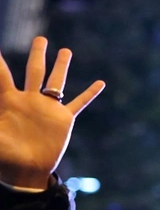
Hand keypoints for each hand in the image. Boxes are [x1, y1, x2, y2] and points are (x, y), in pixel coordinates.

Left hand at [0, 37, 104, 187]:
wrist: (26, 171)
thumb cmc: (5, 157)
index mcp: (10, 101)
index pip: (3, 75)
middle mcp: (30, 100)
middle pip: (34, 71)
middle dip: (37, 54)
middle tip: (40, 39)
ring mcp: (48, 108)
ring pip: (56, 82)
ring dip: (62, 66)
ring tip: (65, 50)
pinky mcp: (63, 119)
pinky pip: (78, 103)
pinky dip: (90, 93)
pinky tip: (100, 83)